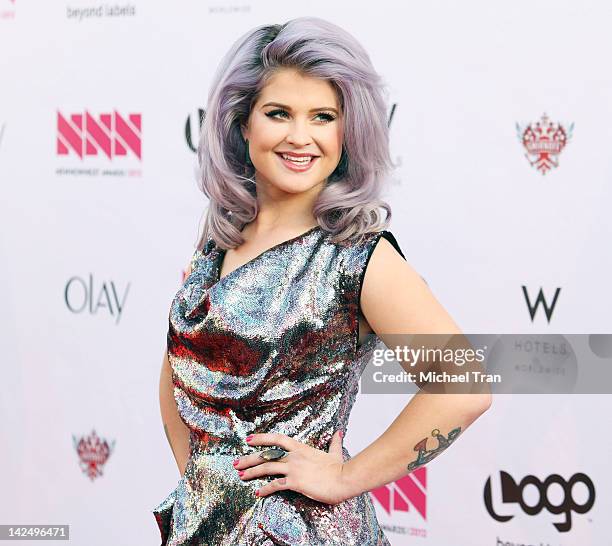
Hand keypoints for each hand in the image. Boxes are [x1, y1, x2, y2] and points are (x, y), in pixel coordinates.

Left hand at [233, 430, 349, 504]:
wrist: (344, 479)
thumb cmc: (339, 468)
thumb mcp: (335, 453)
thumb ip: (334, 442)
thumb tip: (339, 433)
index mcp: (301, 448)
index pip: (277, 439)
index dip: (261, 438)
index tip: (249, 439)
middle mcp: (294, 456)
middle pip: (266, 455)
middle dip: (249, 458)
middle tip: (236, 463)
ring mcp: (294, 468)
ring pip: (267, 468)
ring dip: (251, 472)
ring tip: (241, 476)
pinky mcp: (295, 482)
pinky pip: (275, 485)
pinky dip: (264, 489)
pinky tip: (257, 493)